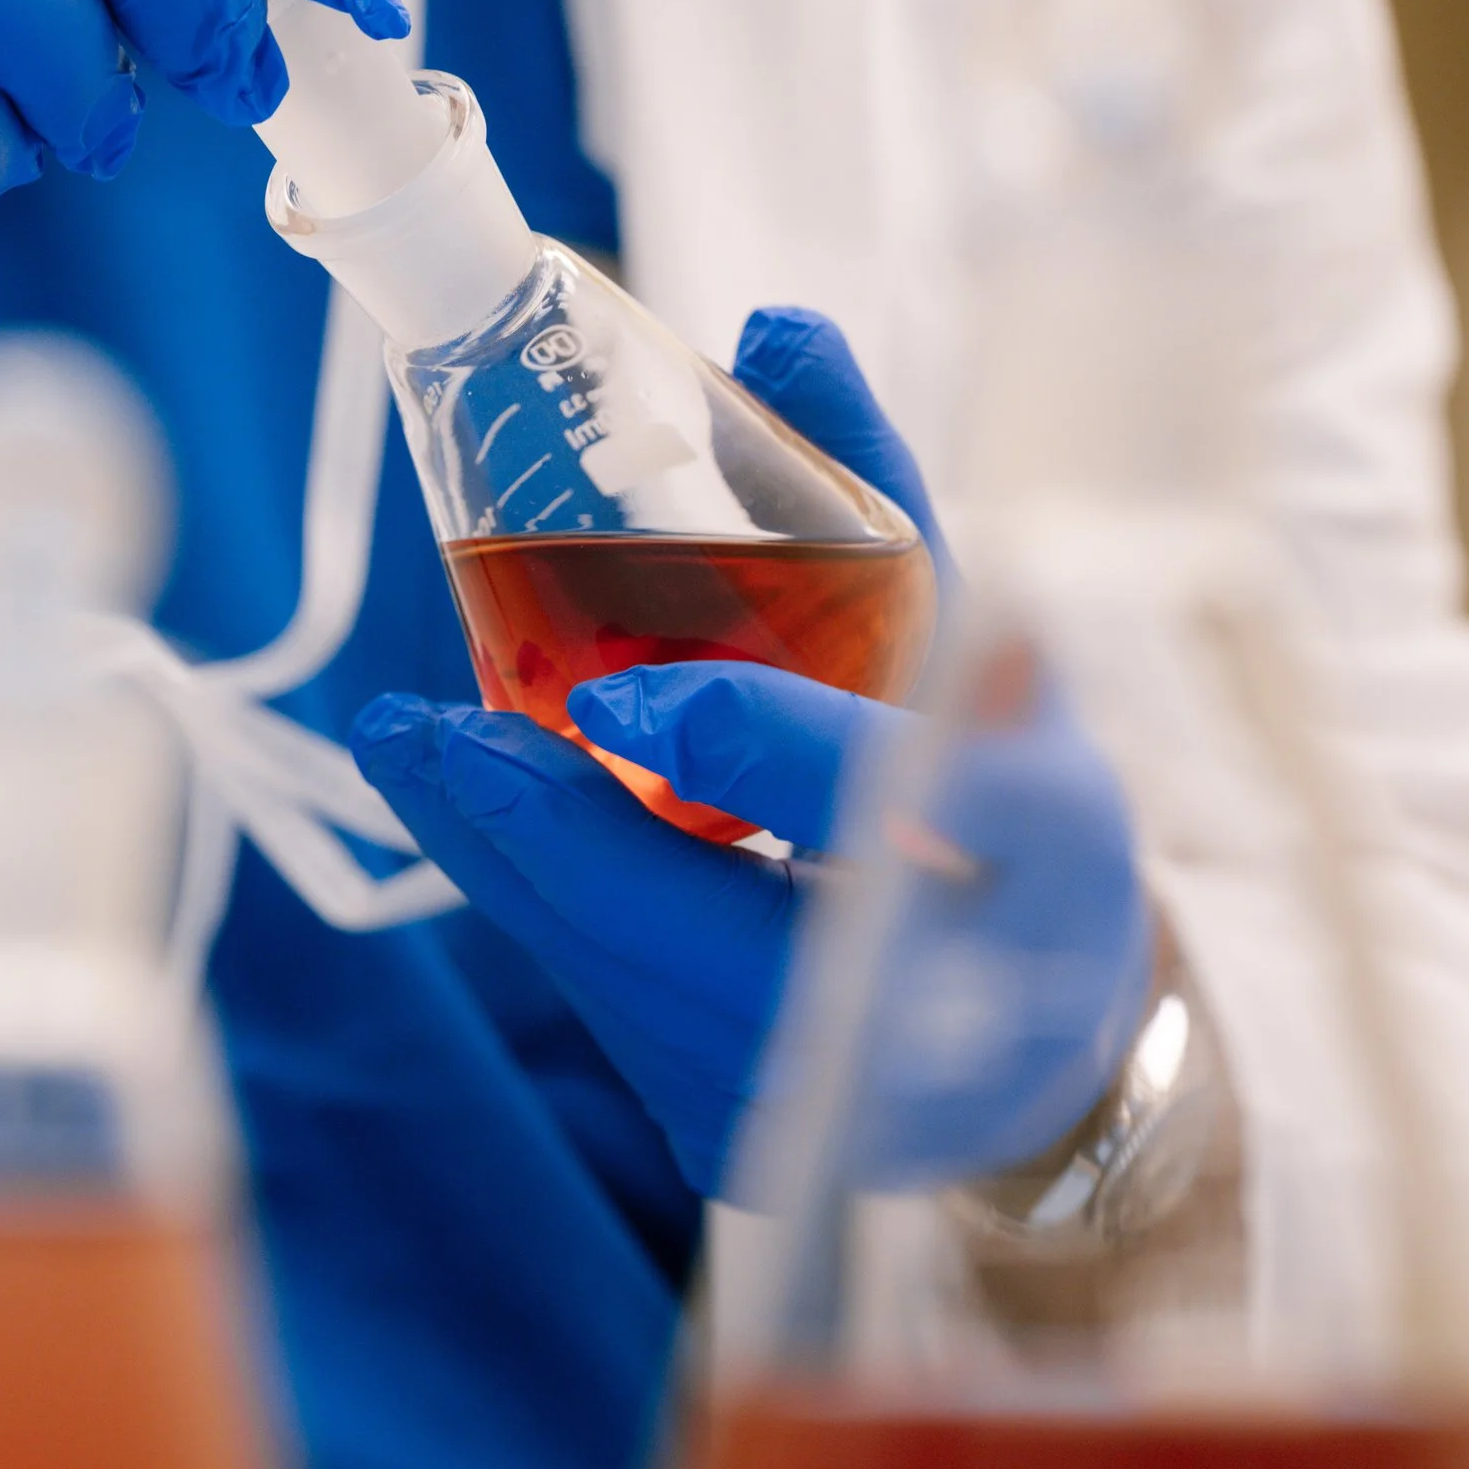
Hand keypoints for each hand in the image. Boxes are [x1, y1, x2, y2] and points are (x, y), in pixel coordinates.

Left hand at [353, 310, 1151, 1198]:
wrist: (1052, 1030)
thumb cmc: (1008, 800)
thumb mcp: (978, 632)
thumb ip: (866, 489)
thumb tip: (777, 325)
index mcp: (1045, 858)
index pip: (898, 806)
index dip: (758, 749)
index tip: (620, 694)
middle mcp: (955, 1008)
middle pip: (734, 941)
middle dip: (563, 833)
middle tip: (431, 736)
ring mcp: (848, 1105)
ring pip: (650, 990)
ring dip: (522, 866)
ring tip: (416, 759)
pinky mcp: (755, 1143)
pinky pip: (628, 1019)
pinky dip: (556, 912)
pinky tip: (479, 824)